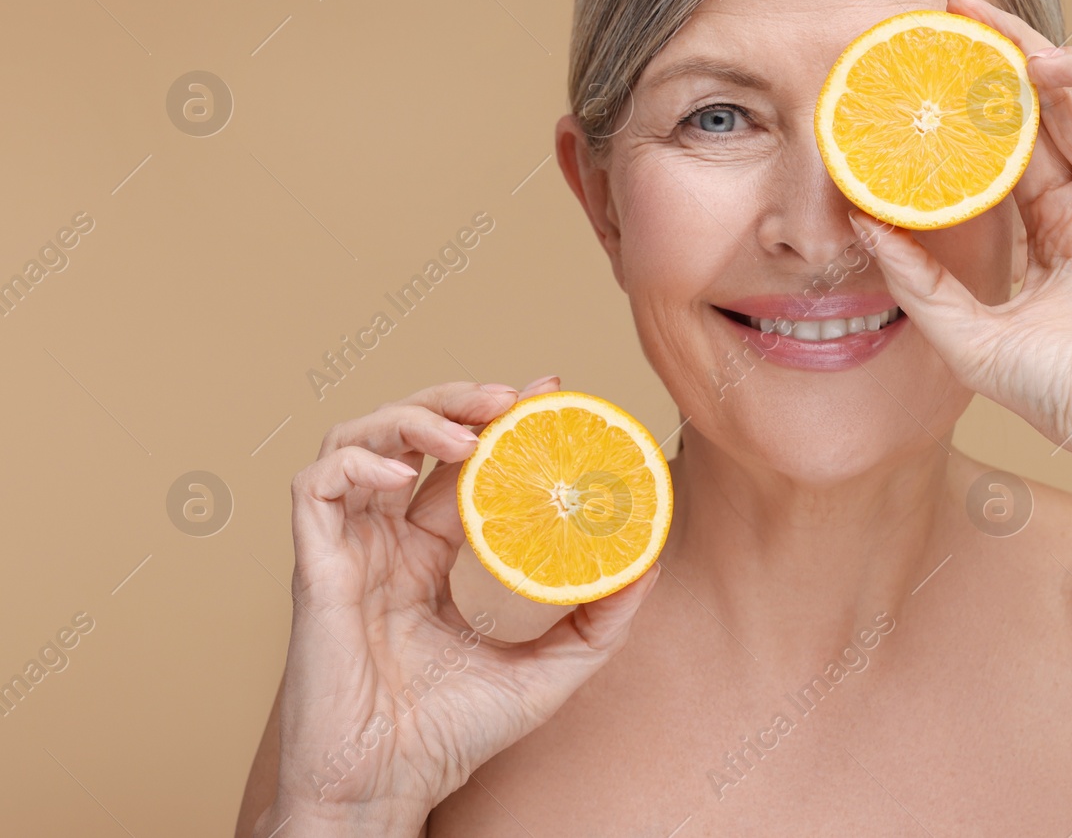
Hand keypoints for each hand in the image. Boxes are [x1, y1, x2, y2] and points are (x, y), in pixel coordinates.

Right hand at [260, 378, 660, 833]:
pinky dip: (357, 461)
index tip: (548, 392)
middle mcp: (388, 540)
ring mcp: (349, 548)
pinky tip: (405, 475)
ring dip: (413, 416)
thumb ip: (601, 618)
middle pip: (412, 432)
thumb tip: (650, 559)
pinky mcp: (314, 565)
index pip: (462, 462)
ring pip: (359, 438)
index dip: (496, 418)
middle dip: (459, 398)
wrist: (387, 788)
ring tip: (467, 429)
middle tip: (512, 397)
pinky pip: (315, 485)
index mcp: (433, 555)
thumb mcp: (553, 669)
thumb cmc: (453, 736)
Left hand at [853, 0, 1071, 475]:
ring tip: (1044, 67)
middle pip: (1066, 100)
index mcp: (1058, 223)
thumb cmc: (1068, 398)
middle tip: (971, 14)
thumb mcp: (967, 334)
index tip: (938, 50)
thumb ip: (914, 278)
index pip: (1019, 134)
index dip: (984, 90)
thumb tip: (856, 220)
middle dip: (1022, 49)